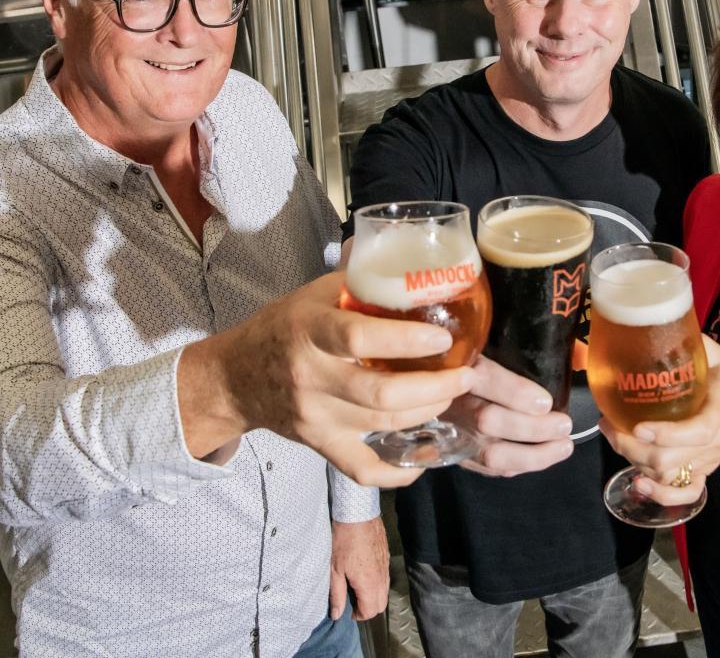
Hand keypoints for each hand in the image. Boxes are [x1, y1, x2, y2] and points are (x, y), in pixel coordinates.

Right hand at [178, 271, 474, 487]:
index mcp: (309, 329)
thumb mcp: (315, 294)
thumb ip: (360, 285)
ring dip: (426, 412)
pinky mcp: (318, 443)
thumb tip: (414, 267)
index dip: (407, 341)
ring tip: (452, 394)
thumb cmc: (282, 326)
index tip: (443, 338)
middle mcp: (311, 376)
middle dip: (434, 386)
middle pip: (379, 392)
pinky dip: (396, 472)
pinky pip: (360, 468)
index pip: (361, 338)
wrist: (235, 376)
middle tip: (465, 375)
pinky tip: (426, 458)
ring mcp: (314, 415)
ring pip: (380, 423)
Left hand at [329, 517, 388, 620]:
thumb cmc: (344, 539)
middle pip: (381, 604)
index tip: (349, 611)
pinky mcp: (386, 554)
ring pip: (385, 590)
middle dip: (369, 608)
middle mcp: (381, 576)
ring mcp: (385, 564)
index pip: (370, 610)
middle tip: (354, 602)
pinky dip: (378, 582)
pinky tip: (365, 572)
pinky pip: (386, 576)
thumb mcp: (334, 568)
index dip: (359, 615)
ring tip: (358, 587)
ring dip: (374, 595)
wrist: (357, 513)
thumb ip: (337, 594)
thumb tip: (337, 614)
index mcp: (368, 582)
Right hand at [449, 357, 574, 477]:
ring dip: (533, 455)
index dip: (516, 393)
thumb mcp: (492, 344)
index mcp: (463, 363)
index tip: (546, 401)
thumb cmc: (475, 361)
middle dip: (532, 428)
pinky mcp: (459, 453)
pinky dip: (520, 465)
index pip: (485, 378)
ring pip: (490, 453)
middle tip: (564, 425)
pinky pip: (490, 469)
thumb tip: (579, 354)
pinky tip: (544, 456)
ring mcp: (455, 431)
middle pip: (488, 420)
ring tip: (563, 446)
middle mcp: (455, 399)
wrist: (437, 383)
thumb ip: (528, 349)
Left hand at [598, 336, 719, 505]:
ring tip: (615, 436)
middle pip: (672, 461)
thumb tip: (655, 324)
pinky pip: (686, 494)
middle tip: (609, 423)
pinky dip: (661, 495)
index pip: (697, 432)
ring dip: (636, 462)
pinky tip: (638, 483)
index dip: (666, 434)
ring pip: (670, 476)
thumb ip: (691, 343)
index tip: (637, 426)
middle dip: (633, 448)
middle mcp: (716, 442)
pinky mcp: (705, 472)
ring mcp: (709, 461)